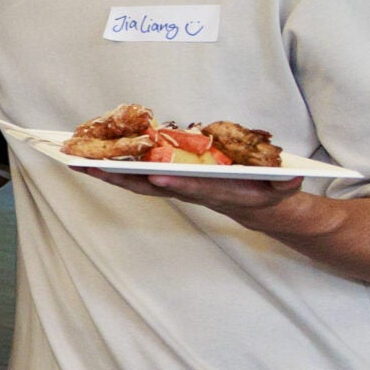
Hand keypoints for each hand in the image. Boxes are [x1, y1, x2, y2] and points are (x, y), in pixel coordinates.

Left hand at [76, 165, 303, 222]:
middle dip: (119, 177)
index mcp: (220, 192)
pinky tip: (96, 160)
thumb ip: (286, 183)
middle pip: (151, 185)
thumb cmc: (273, 191)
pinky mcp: (174, 183)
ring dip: (108, 172)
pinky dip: (118, 168)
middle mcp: (192, 191)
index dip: (179, 184)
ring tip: (77, 160)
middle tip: (87, 165)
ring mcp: (180, 188)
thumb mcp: (285, 187)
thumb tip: (292, 178)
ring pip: (139, 181)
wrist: (264, 209)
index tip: (159, 177)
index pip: (196, 188)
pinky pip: (141, 176)